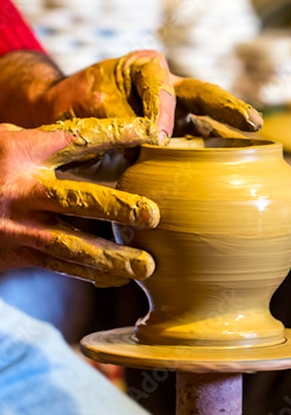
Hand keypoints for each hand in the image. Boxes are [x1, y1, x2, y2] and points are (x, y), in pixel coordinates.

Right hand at [0, 117, 162, 286]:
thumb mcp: (5, 142)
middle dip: (117, 208)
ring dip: (111, 257)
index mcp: (23, 151)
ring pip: (72, 243)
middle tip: (153, 215)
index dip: (119, 135)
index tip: (153, 134)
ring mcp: (17, 225)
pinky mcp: (15, 253)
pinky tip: (118, 280)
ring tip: (146, 266)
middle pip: (78, 198)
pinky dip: (90, 274)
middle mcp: (22, 189)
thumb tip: (101, 144)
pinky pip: (58, 266)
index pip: (79, 139)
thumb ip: (47, 144)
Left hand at [45, 51, 262, 137]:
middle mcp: (167, 87)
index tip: (157, 138)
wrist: (63, 116)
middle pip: (204, 96)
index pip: (164, 88)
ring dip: (228, 135)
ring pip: (206, 121)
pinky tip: (233, 167)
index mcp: (146, 68)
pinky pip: (197, 144)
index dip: (165, 112)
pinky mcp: (174, 137)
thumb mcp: (94, 105)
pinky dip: (213, 155)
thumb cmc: (76, 102)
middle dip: (229, 109)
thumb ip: (124, 120)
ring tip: (253, 147)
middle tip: (252, 122)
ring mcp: (174, 113)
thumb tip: (153, 146)